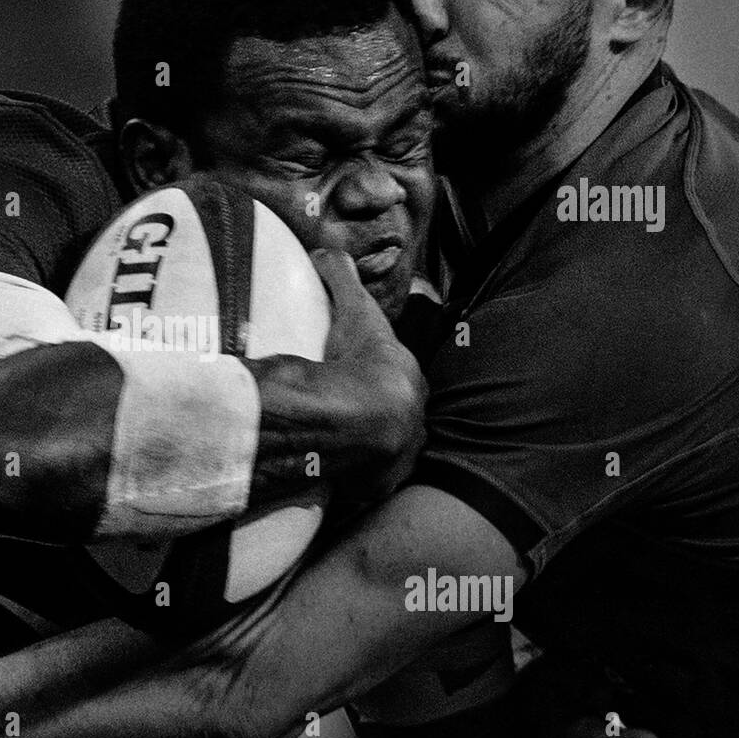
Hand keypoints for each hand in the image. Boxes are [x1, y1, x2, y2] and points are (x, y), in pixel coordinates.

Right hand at [313, 248, 426, 490]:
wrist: (355, 423)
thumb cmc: (357, 361)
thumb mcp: (351, 311)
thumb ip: (340, 276)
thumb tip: (325, 249)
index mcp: (410, 386)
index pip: (397, 379)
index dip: (374, 375)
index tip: (349, 375)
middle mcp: (413, 426)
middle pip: (394, 419)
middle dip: (374, 416)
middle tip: (337, 411)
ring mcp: (395, 461)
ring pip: (380, 454)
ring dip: (362, 451)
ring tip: (330, 443)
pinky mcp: (373, 488)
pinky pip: (359, 484)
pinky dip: (345, 479)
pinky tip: (327, 473)